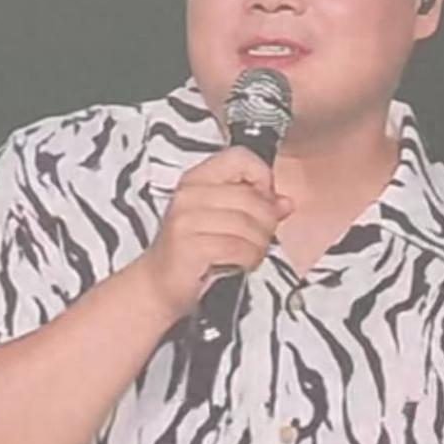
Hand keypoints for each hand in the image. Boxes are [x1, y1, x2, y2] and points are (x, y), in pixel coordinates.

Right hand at [138, 146, 290, 322]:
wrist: (158, 285)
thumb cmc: (189, 253)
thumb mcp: (221, 222)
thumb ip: (254, 207)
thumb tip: (285, 203)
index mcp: (196, 180)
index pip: (240, 158)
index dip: (262, 177)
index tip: (265, 199)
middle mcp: (189, 196)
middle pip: (251, 197)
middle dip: (267, 221)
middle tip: (263, 236)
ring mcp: (187, 220)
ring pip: (248, 224)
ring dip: (259, 244)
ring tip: (252, 252)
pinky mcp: (191, 246)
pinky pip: (239, 247)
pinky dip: (249, 258)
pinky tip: (243, 263)